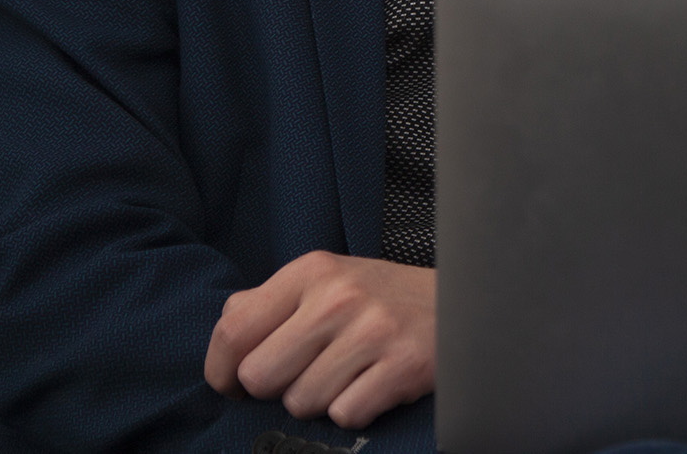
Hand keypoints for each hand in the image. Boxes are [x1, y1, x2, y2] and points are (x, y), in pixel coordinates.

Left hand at [204, 250, 435, 428]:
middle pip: (260, 376)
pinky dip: (355, 410)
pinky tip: (373, 385)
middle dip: (278, 387)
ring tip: (349, 374)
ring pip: (301, 403)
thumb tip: (227, 333)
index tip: (235, 383)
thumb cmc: (384, 297)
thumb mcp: (329, 280)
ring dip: (321, 400)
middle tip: (307, 374)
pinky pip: (345, 415)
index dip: (222, 369)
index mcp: (312, 271)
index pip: (232, 329)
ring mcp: (374, 330)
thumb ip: (272, 301)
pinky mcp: (403, 365)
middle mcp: (339, 296)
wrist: (464, 298)